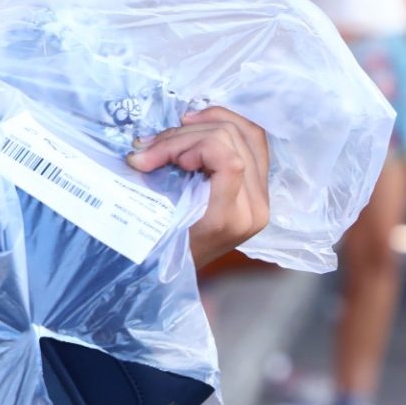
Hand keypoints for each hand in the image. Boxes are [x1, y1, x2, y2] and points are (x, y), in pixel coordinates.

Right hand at [125, 105, 269, 268]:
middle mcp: (255, 206)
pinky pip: (251, 141)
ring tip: (168, 138)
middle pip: (231, 138)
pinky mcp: (258, 188)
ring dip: (200, 127)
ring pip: (245, 132)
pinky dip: (221, 126)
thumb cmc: (156, 252)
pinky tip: (194, 128)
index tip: (154, 158)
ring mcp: (262, 196)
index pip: (227, 158)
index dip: (189, 145)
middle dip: (183, 134)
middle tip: (150, 146)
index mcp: (232, 217)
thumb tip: (143, 148)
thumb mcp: (154, 220)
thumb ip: (159, 183)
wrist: (174, 278)